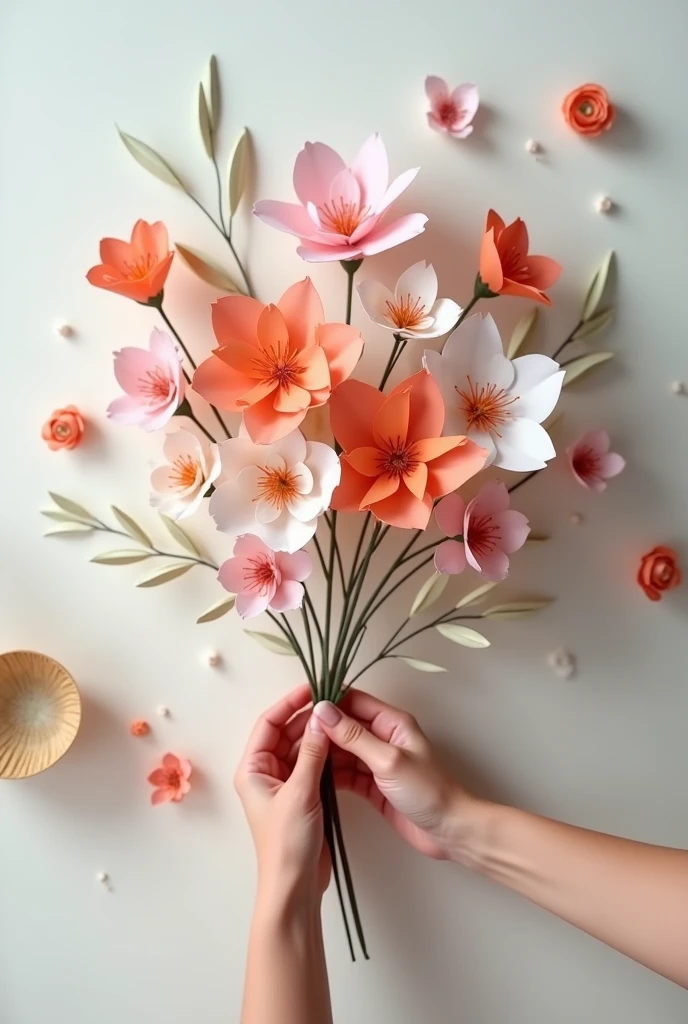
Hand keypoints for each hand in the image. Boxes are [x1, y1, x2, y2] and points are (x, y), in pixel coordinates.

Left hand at [235, 684, 330, 901]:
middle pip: (286, 733)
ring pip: (302, 748)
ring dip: (320, 735)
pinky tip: (344, 746)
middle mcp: (265, 772)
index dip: (290, 703)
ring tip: (343, 720)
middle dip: (309, 717)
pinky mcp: (302, 796)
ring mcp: (284, 784)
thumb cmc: (287, 844)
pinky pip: (313, 765)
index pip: (268, 723)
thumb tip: (321, 716)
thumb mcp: (301, 792)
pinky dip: (326, 754)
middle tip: (336, 701)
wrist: (294, 887)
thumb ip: (312, 753)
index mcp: (252, 768)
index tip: (314, 687)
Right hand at [313, 690, 474, 860]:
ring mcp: (378, 762)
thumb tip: (323, 710)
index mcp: (392, 723)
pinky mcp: (373, 784)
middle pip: (345, 727)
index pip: (354, 702)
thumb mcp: (388, 760)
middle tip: (293, 739)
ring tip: (297, 759)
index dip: (328, 703)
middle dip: (321, 731)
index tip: (301, 708)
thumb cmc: (428, 791)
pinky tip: (313, 778)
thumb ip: (354, 736)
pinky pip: (347, 773)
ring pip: (343, 751)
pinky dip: (331, 774)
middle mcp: (384, 738)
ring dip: (323, 754)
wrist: (448, 831)